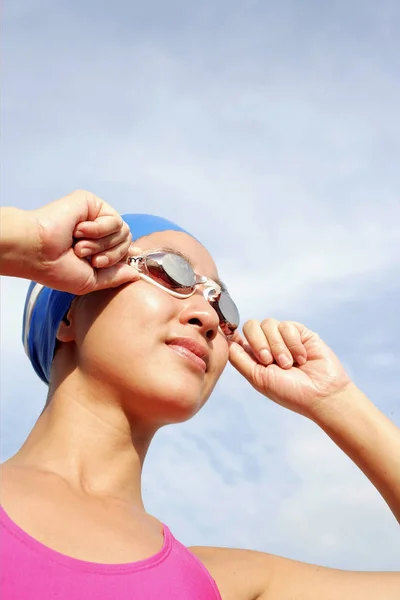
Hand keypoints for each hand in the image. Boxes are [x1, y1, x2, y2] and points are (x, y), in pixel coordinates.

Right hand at [21, 190, 139, 293]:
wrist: (37, 252)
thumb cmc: (56, 268)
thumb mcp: (90, 281)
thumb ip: (114, 277)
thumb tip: (136, 274)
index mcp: (95, 247)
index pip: (123, 248)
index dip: (130, 253)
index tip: (135, 257)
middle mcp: (96, 230)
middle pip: (126, 241)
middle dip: (112, 255)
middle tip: (91, 260)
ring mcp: (95, 216)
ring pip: (123, 231)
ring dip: (101, 244)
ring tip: (79, 247)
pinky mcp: (92, 203)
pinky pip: (114, 219)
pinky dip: (99, 230)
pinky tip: (79, 231)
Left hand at [229, 319, 351, 417]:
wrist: (321, 394)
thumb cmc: (289, 392)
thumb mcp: (258, 378)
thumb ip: (239, 359)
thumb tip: (226, 339)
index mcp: (254, 357)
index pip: (238, 336)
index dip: (233, 331)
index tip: (230, 333)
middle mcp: (268, 344)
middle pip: (251, 325)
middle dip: (258, 343)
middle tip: (268, 361)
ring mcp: (284, 337)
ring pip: (269, 324)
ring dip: (278, 346)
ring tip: (289, 364)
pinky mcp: (300, 332)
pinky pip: (287, 326)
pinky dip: (292, 344)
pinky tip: (302, 358)